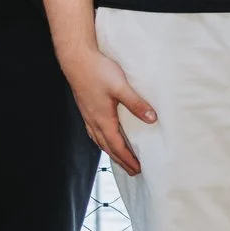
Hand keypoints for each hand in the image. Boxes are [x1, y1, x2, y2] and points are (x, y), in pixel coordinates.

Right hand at [62, 48, 156, 175]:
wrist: (76, 59)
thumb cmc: (98, 71)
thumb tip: (152, 119)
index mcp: (103, 119)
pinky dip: (102, 140)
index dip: (128, 158)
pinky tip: (105, 138)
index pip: (117, 146)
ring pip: (99, 140)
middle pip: (108, 147)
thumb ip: (136, 104)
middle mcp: (93, 121)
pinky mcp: (86, 109)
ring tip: (121, 159)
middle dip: (121, 160)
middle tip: (133, 171)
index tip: (138, 169)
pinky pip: (94, 132)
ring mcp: (88, 116)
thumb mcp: (121, 87)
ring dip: (111, 152)